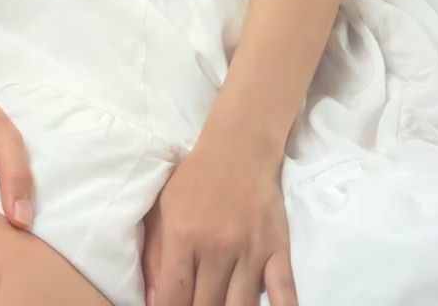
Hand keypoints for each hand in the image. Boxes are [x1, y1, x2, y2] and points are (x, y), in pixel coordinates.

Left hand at [142, 139, 296, 305]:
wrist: (239, 148)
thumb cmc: (195, 179)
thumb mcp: (163, 208)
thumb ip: (154, 256)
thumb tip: (153, 302)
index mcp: (183, 237)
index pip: (173, 297)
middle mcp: (217, 248)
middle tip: (197, 305)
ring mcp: (250, 251)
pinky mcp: (277, 249)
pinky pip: (284, 292)